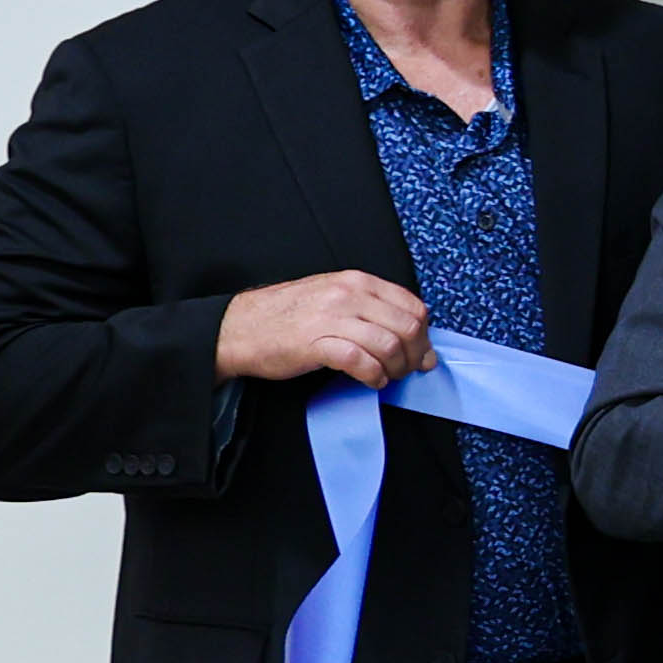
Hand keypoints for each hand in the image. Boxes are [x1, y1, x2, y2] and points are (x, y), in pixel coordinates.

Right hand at [215, 270, 436, 386]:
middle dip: (415, 355)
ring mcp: (331, 317)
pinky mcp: (315, 343)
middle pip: (408, 327)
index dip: (424, 335)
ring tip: (386, 376)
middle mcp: (348, 294)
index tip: (420, 352)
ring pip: (389, 345)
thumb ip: (373, 311)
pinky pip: (361, 361)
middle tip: (407, 370)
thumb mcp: (334, 298)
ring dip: (396, 369)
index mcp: (356, 281)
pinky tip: (370, 381)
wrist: (238, 327)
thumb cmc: (287, 316)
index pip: (413, 306)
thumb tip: (415, 340)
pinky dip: (373, 376)